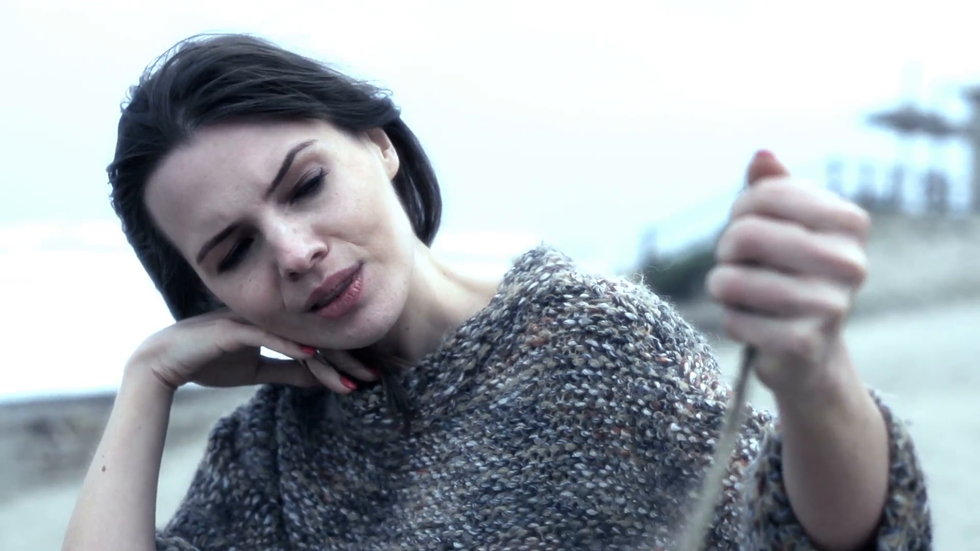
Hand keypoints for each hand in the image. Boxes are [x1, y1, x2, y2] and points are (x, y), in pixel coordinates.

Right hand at [126, 308, 375, 393]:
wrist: (164, 363)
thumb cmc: (209, 361)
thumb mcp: (257, 370)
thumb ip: (287, 370)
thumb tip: (319, 378)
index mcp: (276, 323)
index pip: (318, 339)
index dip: (345, 357)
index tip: (370, 376)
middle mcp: (269, 316)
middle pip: (316, 335)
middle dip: (347, 358)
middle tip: (374, 377)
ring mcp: (251, 319)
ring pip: (298, 337)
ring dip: (327, 360)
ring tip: (351, 378)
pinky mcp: (232, 328)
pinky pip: (267, 336)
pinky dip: (290, 345)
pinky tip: (312, 357)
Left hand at [706, 151, 870, 397]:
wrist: (809, 350)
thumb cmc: (788, 273)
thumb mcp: (783, 224)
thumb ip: (771, 187)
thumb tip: (762, 155)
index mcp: (849, 222)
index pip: (765, 194)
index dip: (740, 210)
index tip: (746, 225)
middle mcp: (850, 262)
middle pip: (746, 236)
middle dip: (726, 248)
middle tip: (734, 261)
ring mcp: (832, 306)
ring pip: (734, 281)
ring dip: (722, 286)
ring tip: (736, 292)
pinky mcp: (805, 344)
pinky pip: (735, 321)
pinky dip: (731, 321)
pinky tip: (750, 323)